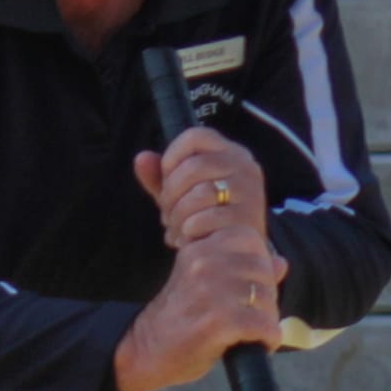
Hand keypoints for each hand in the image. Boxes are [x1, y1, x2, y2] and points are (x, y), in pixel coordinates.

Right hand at [113, 224, 287, 390]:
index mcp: (199, 248)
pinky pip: (263, 325)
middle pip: (262, 269)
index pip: (249, 237)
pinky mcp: (218, 322)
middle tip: (255, 315)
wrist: (145, 348)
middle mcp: (203, 264)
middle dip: (267, 294)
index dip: (259, 261)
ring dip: (268, 318)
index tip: (251, 285)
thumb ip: (241, 271)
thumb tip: (281, 262)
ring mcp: (211, 292)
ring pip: (265, 296)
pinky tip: (261, 344)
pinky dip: (269, 338)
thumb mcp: (205, 283)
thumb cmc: (179, 316)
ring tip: (255, 331)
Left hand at [133, 129, 267, 248]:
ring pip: (199, 193)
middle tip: (166, 215)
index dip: (172, 156)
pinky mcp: (248, 218)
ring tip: (175, 229)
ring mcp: (249, 192)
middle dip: (170, 194)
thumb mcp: (183, 194)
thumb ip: (161, 176)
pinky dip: (189, 231)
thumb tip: (141, 159)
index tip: (166, 180)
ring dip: (178, 215)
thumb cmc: (210, 218)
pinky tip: (187, 240)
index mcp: (230, 153)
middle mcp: (244, 167)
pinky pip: (206, 219)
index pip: (195, 136)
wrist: (239, 253)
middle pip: (193, 166)